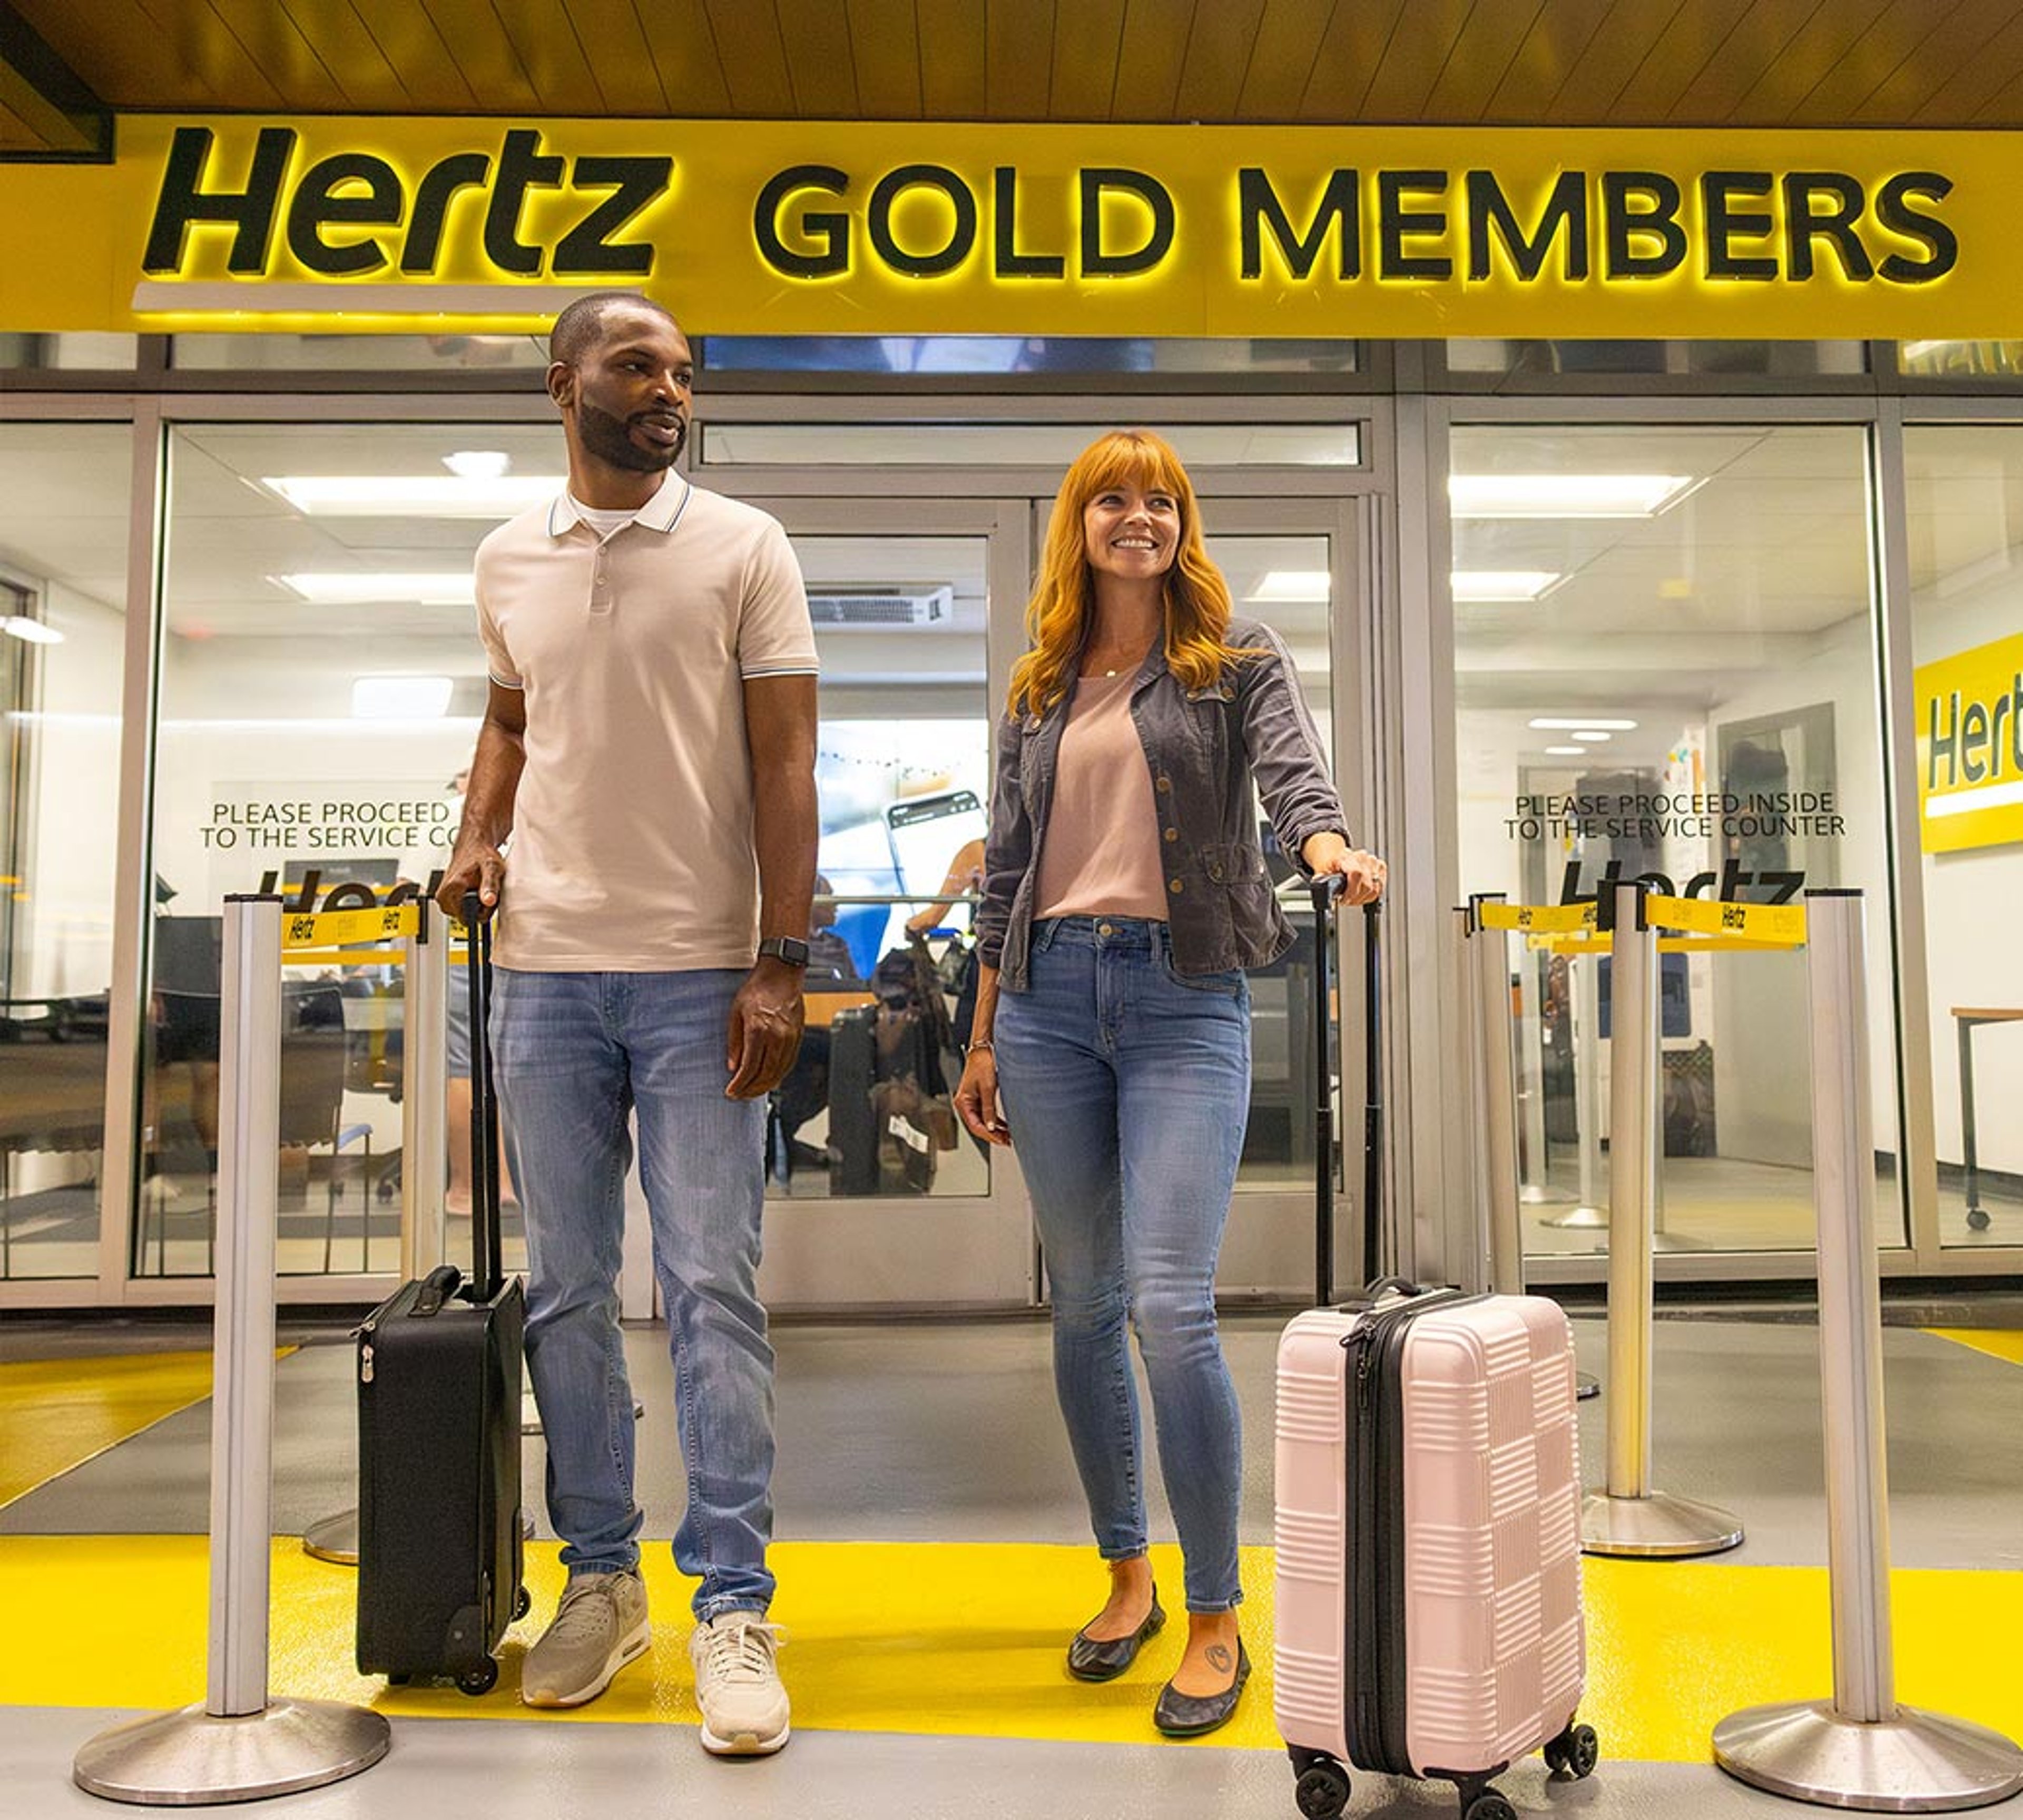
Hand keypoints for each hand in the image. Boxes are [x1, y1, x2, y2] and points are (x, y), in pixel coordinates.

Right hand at [437, 844, 505, 920]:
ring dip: (473, 905)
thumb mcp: (492, 869)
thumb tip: (488, 901)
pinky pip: (458, 908)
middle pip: (464, 917)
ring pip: (461, 913)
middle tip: (484, 891)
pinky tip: (473, 889)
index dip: (483, 911)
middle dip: (478, 908)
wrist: (473, 847)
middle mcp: (442, 893)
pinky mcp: (442, 896)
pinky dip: (468, 902)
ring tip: (479, 888)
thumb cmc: (482, 856)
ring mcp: (441, 896)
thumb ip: (490, 885)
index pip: (469, 918)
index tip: (488, 897)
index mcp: (452, 887)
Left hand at [725, 959, 804, 1098]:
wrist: (782, 974)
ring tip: (752, 1091)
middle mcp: (778, 1037)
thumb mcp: (736, 1013)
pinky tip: (769, 1079)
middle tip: (740, 1095)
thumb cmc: (758, 989)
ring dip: (765, 1086)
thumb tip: (733, 1065)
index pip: (749, 1068)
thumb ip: (734, 1042)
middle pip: (765, 1074)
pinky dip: (778, 1075)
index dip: (740, 1084)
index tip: (731, 1091)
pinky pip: (788, 1064)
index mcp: (759, 1030)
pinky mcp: (798, 1037)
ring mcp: (790, 1038)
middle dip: (751, 1089)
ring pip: (779, 1072)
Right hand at [953, 1046, 1010, 1145]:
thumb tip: (991, 1127)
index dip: (988, 1135)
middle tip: (1007, 1141)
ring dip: (995, 1130)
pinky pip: (986, 1115)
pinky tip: (1004, 1127)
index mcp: (962, 1101)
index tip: (1001, 1140)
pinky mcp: (979, 1099)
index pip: (975, 1125)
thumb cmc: (983, 1064)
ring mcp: (972, 1102)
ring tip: (1008, 1136)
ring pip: (983, 1122)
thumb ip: (989, 1109)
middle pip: (978, 1126)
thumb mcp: (988, 1088)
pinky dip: (995, 1122)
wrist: (984, 1050)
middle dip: (993, 1134)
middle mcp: (965, 1103)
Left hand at [1304, 835, 1386, 905]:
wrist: (1339, 857)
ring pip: (1375, 888)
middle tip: (1346, 900)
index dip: (1351, 891)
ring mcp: (1373, 861)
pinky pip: (1380, 887)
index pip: (1357, 874)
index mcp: (1346, 856)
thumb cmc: (1331, 864)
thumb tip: (1319, 882)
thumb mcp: (1320, 870)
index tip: (1344, 900)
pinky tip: (1362, 894)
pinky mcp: (1381, 866)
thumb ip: (1320, 878)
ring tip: (1353, 898)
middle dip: (1355, 898)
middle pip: (1367, 885)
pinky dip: (1371, 895)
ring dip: (1363, 898)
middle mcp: (1362, 856)